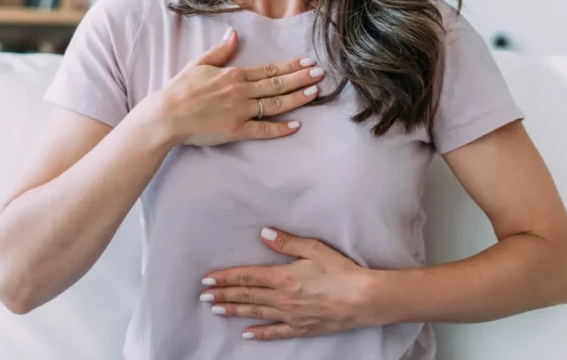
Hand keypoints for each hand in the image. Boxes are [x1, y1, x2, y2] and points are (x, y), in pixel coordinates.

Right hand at [151, 28, 323, 146]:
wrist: (166, 115)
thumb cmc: (179, 89)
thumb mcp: (199, 64)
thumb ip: (220, 50)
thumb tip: (234, 33)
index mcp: (234, 74)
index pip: (269, 69)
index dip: (290, 65)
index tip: (307, 61)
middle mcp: (241, 91)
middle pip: (278, 84)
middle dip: (301, 78)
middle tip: (320, 73)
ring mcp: (240, 111)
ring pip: (276, 104)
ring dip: (297, 98)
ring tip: (315, 92)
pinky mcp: (236, 131)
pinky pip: (263, 129)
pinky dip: (280, 128)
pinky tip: (296, 125)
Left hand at [200, 228, 379, 340]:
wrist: (363, 299)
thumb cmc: (341, 271)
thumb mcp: (315, 249)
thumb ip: (286, 243)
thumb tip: (264, 233)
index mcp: (283, 277)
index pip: (247, 277)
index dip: (226, 277)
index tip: (208, 279)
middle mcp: (282, 298)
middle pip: (246, 295)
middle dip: (223, 294)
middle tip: (203, 296)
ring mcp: (290, 315)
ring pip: (255, 312)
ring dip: (233, 310)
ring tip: (216, 309)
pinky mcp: (300, 328)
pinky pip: (274, 332)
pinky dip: (259, 333)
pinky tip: (246, 333)